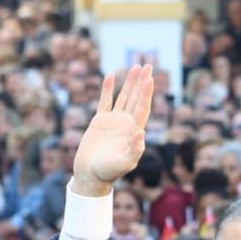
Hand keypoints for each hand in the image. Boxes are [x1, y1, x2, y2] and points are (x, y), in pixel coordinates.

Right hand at [73, 66, 154, 196]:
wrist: (90, 175)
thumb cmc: (108, 172)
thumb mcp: (124, 163)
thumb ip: (134, 149)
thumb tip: (141, 133)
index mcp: (134, 131)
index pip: (142, 108)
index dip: (146, 93)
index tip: (149, 78)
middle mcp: (126, 123)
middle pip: (136, 98)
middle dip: (142, 82)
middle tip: (148, 65)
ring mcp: (113, 121)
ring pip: (123, 96)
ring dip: (129, 82)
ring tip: (136, 66)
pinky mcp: (100, 121)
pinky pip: (105, 101)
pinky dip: (108, 89)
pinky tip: (110, 76)